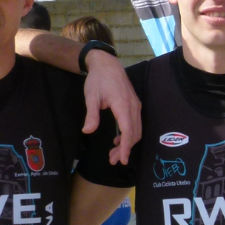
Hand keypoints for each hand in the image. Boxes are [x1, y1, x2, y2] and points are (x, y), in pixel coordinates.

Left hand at [81, 51, 139, 165]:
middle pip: (134, 133)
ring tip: (114, 154)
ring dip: (127, 143)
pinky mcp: (134, 105)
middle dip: (125, 149)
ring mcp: (135, 105)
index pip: (128, 130)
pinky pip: (135, 123)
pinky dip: (129, 134)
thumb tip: (88, 131)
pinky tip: (118, 140)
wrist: (107, 64)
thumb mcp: (91, 96)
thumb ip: (92, 114)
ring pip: (136, 130)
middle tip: (113, 160)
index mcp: (123, 104)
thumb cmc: (98, 79)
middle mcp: (133, 106)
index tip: (123, 160)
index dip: (126, 147)